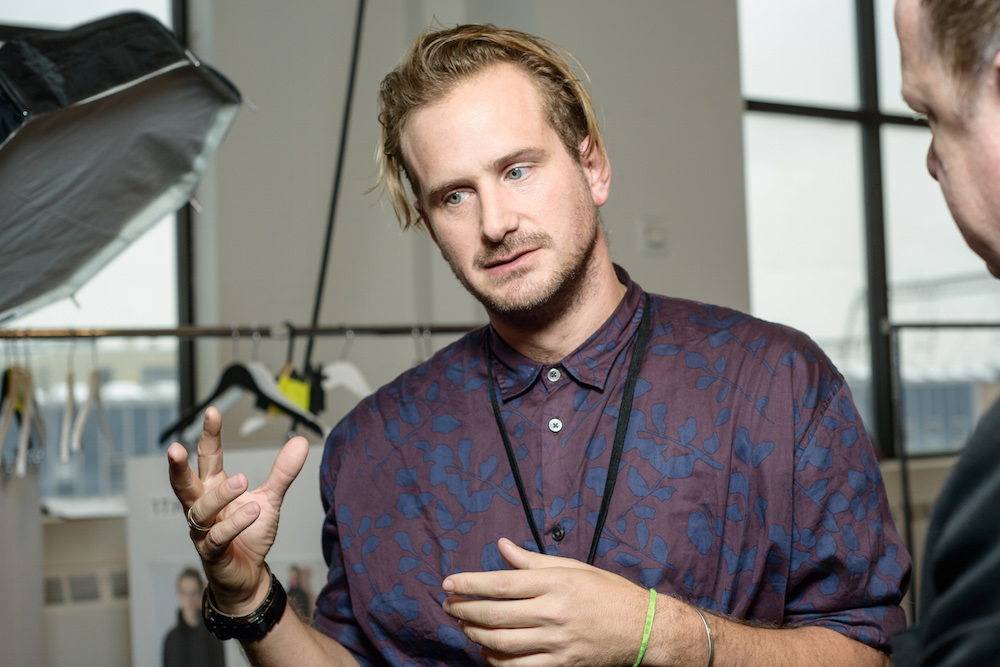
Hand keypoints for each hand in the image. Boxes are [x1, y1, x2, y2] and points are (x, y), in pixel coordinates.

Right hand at [167, 406, 308, 613]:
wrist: (249, 575)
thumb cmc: (251, 533)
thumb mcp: (271, 499)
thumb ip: (282, 472)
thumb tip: (301, 441)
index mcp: (214, 488)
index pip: (208, 458)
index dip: (208, 436)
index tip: (212, 412)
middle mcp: (203, 508)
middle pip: (184, 484)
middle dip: (177, 467)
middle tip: (175, 448)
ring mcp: (203, 532)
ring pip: (200, 511)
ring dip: (221, 495)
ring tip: (244, 481)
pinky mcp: (212, 554)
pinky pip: (216, 538)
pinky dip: (233, 524)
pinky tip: (253, 512)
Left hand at [441, 537, 648, 665]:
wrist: (642, 628)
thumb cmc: (607, 592)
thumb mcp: (572, 567)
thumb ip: (533, 560)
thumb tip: (502, 546)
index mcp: (556, 582)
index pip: (501, 583)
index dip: (469, 584)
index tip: (448, 583)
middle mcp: (554, 611)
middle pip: (495, 614)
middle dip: (464, 610)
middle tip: (448, 605)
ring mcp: (557, 641)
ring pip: (501, 643)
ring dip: (475, 635)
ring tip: (464, 626)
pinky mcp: (561, 664)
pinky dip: (495, 661)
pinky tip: (486, 651)